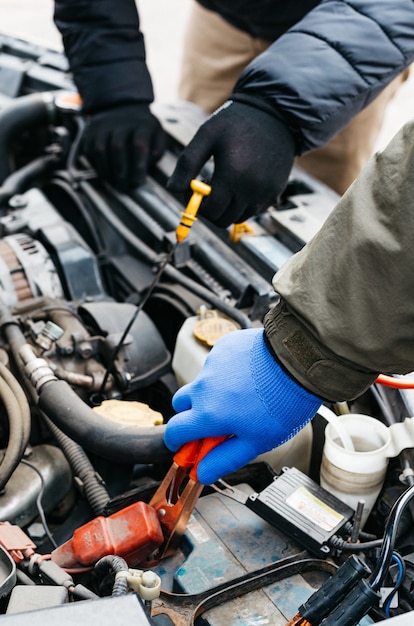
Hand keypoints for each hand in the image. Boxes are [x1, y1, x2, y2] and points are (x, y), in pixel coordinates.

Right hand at [82, 103, 164, 189]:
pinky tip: (105, 174)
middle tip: (124, 187)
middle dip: (121, 171)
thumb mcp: (157, 134)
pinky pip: (89, 151)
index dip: (138, 165)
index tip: (137, 182)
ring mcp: (103, 125)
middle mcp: (120, 122)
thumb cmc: (142, 128)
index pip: (139, 144)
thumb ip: (157, 150)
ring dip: (106, 171)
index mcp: (141, 124)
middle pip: (117, 147)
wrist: (121, 107)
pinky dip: (96, 166)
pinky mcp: (90, 131)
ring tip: (113, 183)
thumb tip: (151, 160)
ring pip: (100, 150)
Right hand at [164, 328, 320, 483]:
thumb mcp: (255, 442)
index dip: (177, 441)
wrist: (298, 363)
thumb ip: (223, 459)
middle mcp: (203, 387)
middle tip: (216, 422)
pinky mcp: (223, 347)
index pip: (174, 431)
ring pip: (201, 383)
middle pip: (181, 404)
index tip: (186, 445)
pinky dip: (225, 372)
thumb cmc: (282, 403)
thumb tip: (202, 473)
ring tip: (242, 397)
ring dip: (212, 392)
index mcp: (207, 414)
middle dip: (191, 415)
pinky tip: (247, 376)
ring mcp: (212, 364)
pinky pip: (216, 363)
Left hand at [167, 101, 295, 226]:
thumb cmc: (235, 123)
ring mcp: (266, 193)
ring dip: (227, 208)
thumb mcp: (206, 136)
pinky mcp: (276, 192)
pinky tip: (240, 185)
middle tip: (208, 188)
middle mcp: (252, 189)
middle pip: (223, 219)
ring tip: (224, 185)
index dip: (197, 206)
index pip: (210, 211)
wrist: (274, 114)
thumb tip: (172, 189)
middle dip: (210, 209)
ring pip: (239, 218)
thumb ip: (187, 163)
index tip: (194, 190)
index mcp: (233, 176)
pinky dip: (243, 205)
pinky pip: (255, 211)